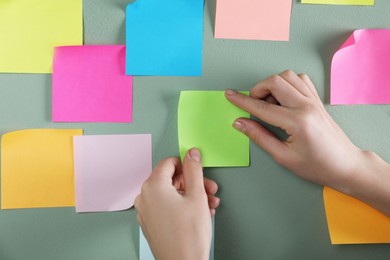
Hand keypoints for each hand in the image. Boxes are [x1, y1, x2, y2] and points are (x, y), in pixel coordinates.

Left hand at [134, 148, 219, 259]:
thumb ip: (194, 170)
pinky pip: (166, 206)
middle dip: (193, 183)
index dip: (186, 164)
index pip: (169, 163)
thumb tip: (191, 154)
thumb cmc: (189, 236)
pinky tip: (199, 213)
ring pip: (170, 194)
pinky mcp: (150, 223)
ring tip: (209, 204)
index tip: (198, 169)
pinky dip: (182, 205)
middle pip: (171, 179)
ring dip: (191, 195)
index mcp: (153, 187)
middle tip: (209, 189)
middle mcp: (145, 197)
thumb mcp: (197, 195)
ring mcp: (146, 211)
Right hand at [225, 70, 389, 214]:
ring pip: (288, 76)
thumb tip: (240, 123)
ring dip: (273, 84)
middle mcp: (306, 106)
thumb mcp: (283, 157)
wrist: (345, 165)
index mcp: (297, 122)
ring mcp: (314, 101)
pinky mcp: (318, 100)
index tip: (230, 95)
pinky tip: (283, 98)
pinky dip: (287, 83)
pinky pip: (300, 80)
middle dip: (258, 89)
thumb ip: (259, 137)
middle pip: (275, 81)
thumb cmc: (317, 165)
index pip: (262, 107)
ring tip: (268, 102)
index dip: (242, 101)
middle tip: (252, 103)